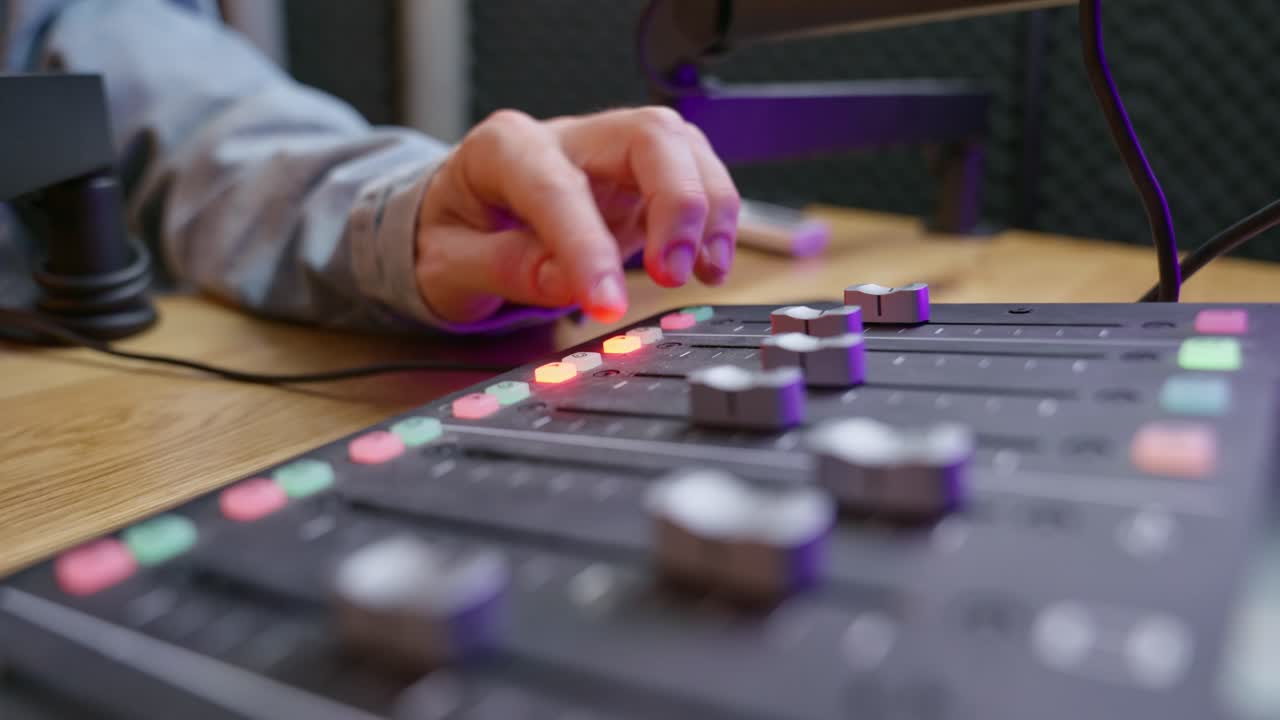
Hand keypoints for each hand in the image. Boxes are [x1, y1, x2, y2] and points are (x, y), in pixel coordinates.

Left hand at [414, 107, 739, 323]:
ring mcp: (610, 151)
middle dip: (677, 202)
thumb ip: (508, 269)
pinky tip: (706, 261)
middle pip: (647, 136)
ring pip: (683, 147)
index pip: (557, 189)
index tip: (607, 304)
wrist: (460, 220)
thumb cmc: (453, 235)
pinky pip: (694, 175)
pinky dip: (713, 218)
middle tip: (674, 272)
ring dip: (708, 209)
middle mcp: (566, 136)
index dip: (587, 249)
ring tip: (703, 270)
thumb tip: (572, 285)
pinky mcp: (641, 176)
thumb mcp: (449, 265)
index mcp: (503, 149)